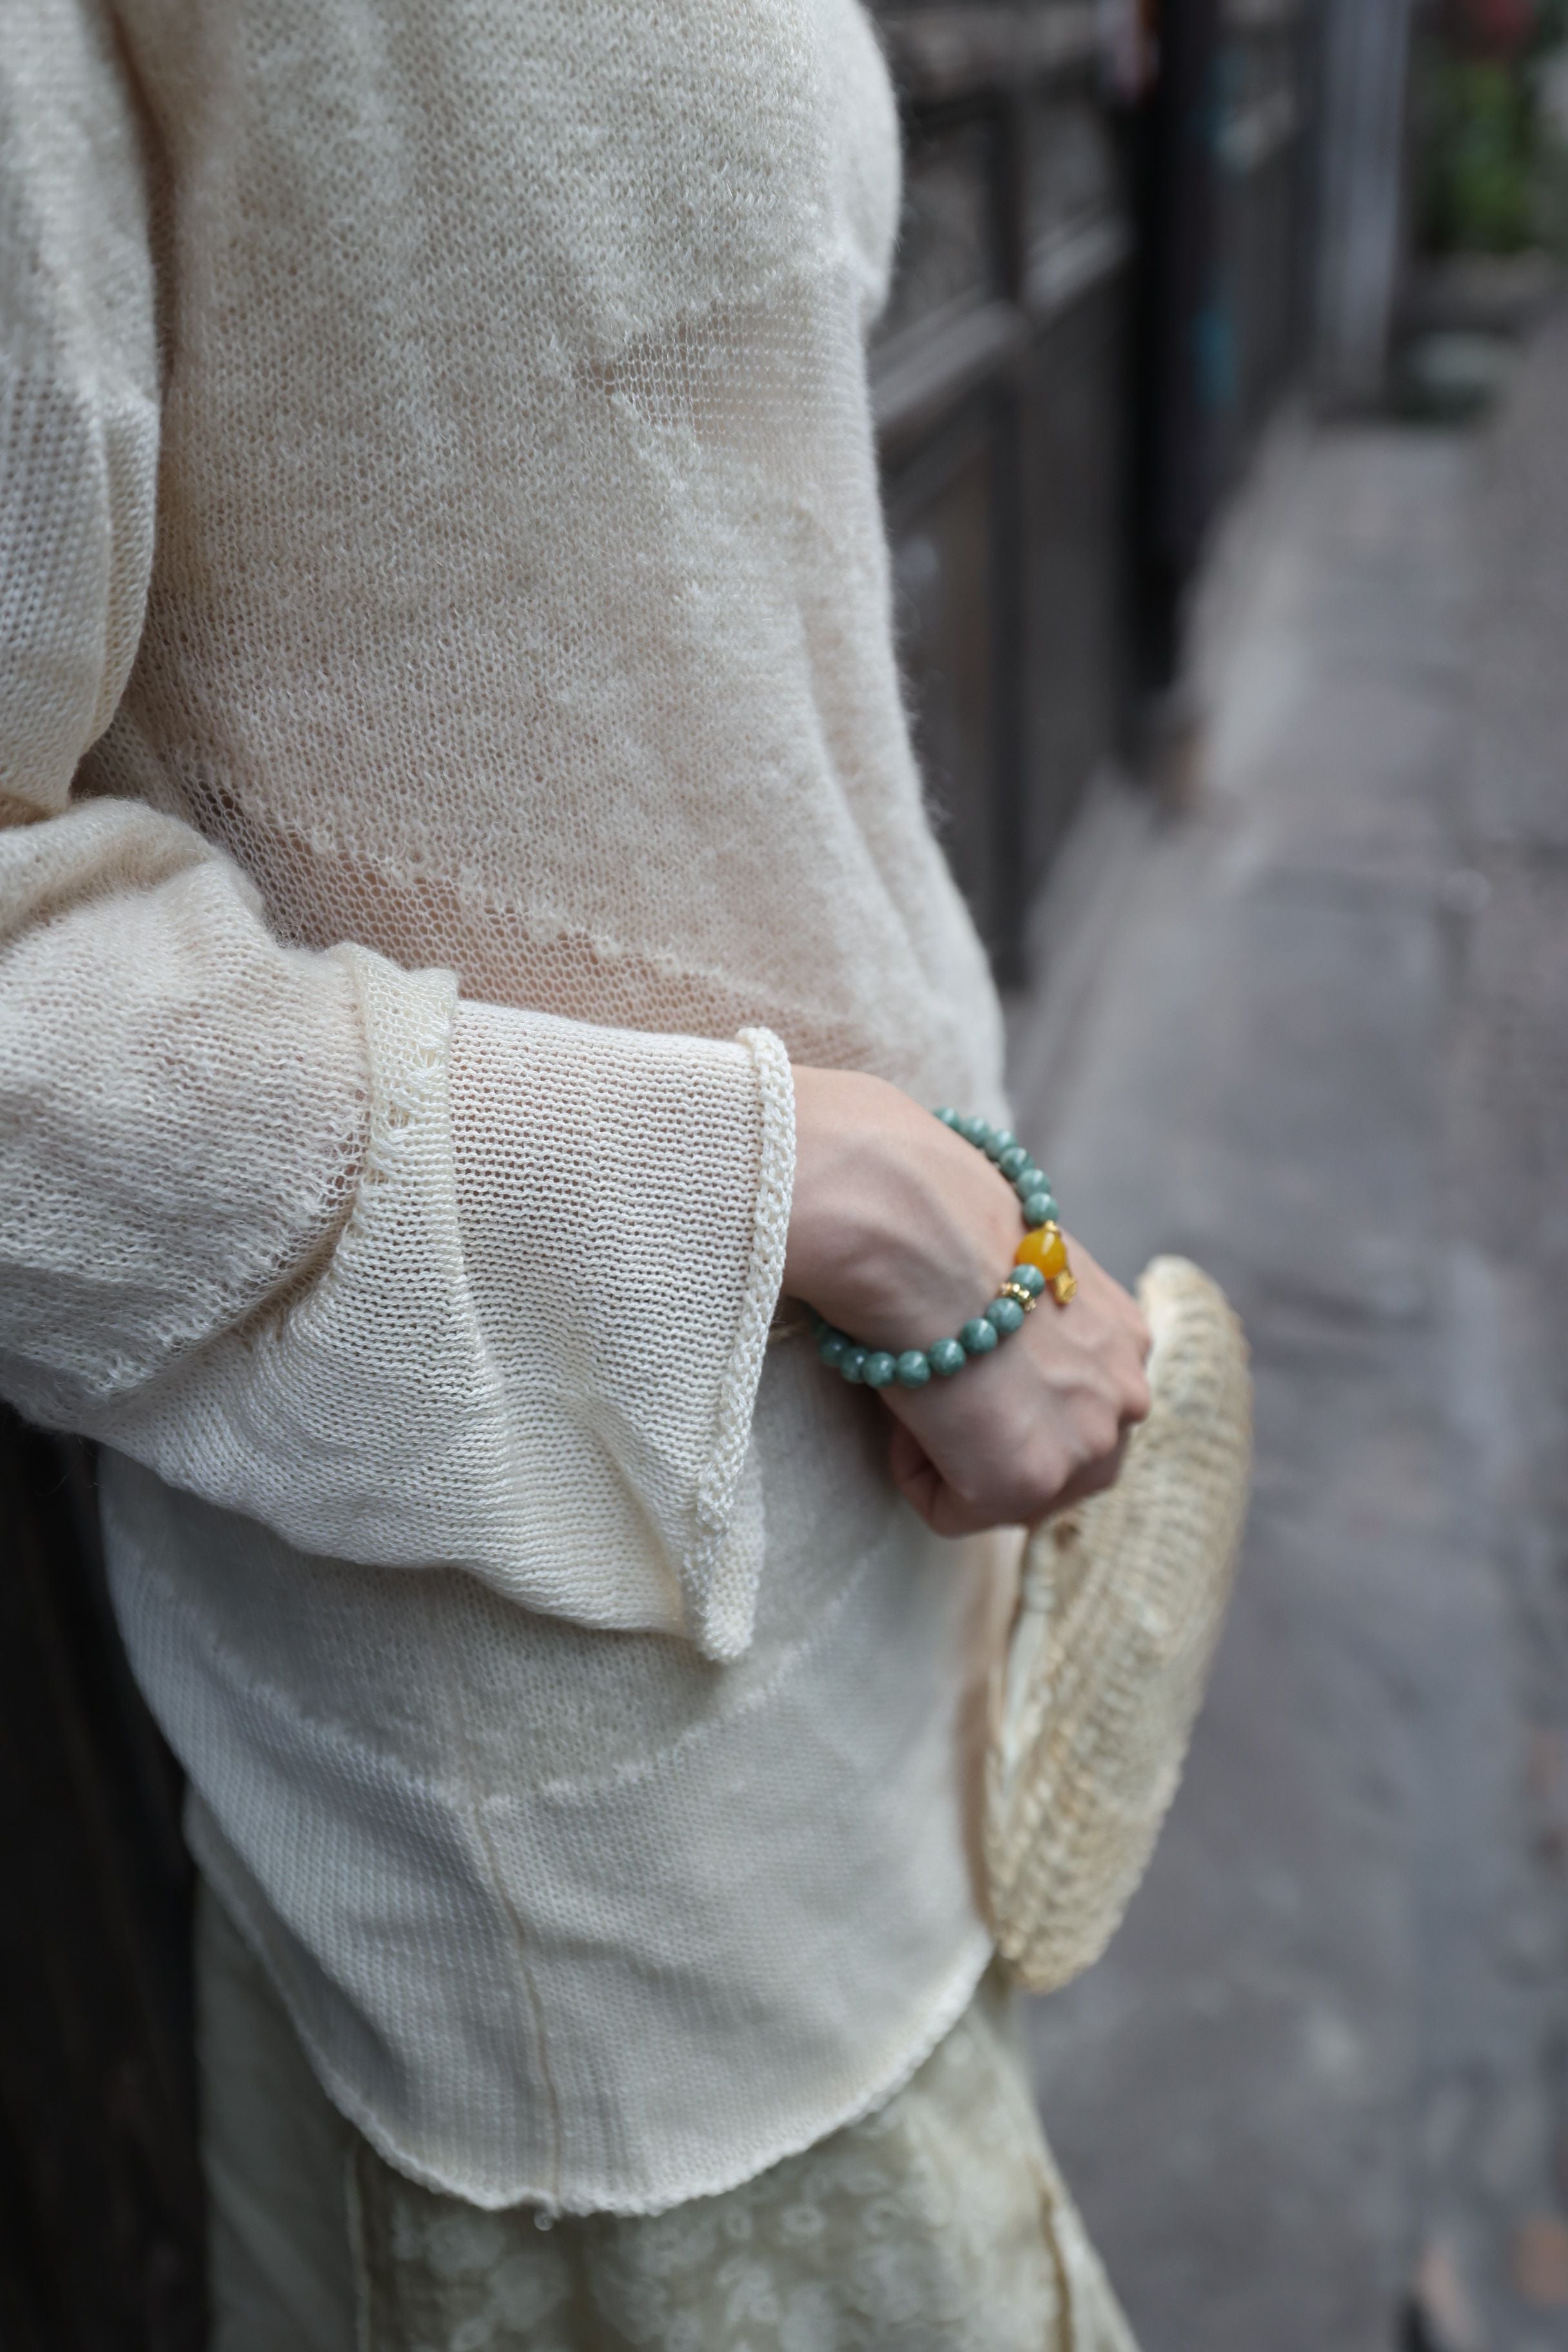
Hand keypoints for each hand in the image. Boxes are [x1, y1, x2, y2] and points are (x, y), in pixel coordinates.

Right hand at [784, 1066, 1150, 1535]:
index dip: (1008, 1393)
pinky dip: (914, 1470)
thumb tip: (996, 1349)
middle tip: (945, 1382)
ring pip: (1008, 1493)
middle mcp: (1128, 1397)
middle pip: (1059, 1463)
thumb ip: (1038, 1323)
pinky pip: (952, 1512)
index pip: (1077, 1406)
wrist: (920, 1230)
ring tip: (929, 1387)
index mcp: (1129, 1339)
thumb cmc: (946, 1227)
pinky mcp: (1025, 1484)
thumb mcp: (1023, 1271)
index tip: (964, 1350)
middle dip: (997, 1439)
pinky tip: (910, 1406)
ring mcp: (1084, 1447)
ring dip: (958, 1454)